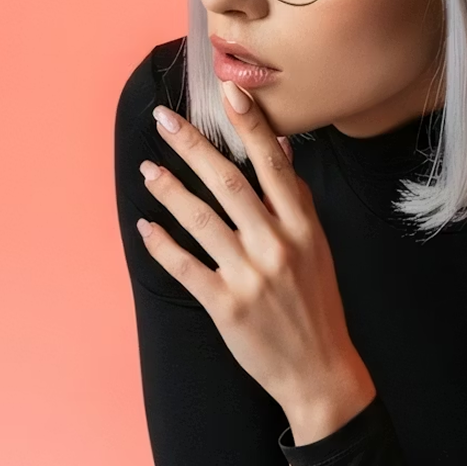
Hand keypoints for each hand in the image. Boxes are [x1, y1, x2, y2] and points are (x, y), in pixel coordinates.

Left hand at [136, 83, 372, 424]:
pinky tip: (146, 225)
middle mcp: (279, 247)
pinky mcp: (227, 307)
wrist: (320, 372)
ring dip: (169, 189)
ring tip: (148, 168)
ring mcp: (252, 277)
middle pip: (228, 183)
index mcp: (304, 229)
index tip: (228, 93)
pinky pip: (185, 266)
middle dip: (193, 146)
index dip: (250, 126)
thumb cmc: (316, 306)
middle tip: (164, 120)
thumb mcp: (318, 249)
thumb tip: (279, 149)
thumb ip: (295, 201)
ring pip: (200, 219)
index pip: (273, 165)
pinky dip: (161, 244)